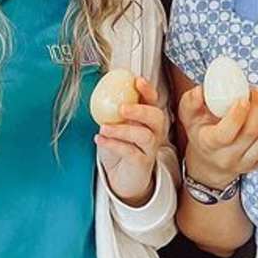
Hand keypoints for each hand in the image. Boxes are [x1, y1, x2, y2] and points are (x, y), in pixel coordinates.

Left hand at [95, 77, 166, 206]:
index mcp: (148, 118)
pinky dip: (115, 144)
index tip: (136, 80)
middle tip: (122, 108)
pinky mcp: (142, 163)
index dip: (147, 90)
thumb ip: (112, 110)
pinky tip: (101, 140)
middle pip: (156, 117)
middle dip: (140, 110)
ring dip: (123, 130)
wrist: (122, 177)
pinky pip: (132, 152)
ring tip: (104, 128)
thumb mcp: (116, 125)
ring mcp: (150, 148)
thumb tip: (101, 91)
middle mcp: (154, 132)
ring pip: (145, 136)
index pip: (153, 100)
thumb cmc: (121, 148)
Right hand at [178, 85, 257, 187]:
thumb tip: (201, 91)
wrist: (209, 161)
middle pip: (250, 133)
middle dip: (257, 108)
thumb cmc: (200, 133)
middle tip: (255, 92)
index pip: (225, 134)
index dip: (238, 115)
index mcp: (209, 144)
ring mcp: (245, 163)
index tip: (243, 98)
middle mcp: (227, 157)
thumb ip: (191, 102)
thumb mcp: (189, 117)